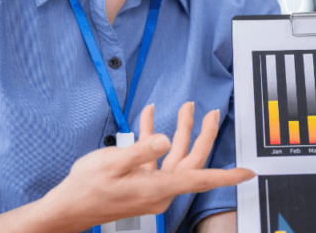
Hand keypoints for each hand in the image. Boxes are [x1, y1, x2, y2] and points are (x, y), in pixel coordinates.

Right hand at [39, 102, 254, 231]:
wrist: (67, 208)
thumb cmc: (87, 188)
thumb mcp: (112, 163)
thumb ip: (142, 150)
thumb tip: (166, 139)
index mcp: (158, 188)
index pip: (200, 179)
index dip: (226, 175)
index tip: (247, 173)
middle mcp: (159, 190)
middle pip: (191, 161)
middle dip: (203, 134)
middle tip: (212, 113)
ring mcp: (150, 188)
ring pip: (175, 157)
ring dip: (180, 131)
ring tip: (186, 107)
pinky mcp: (140, 184)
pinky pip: (156, 160)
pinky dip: (155, 139)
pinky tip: (150, 118)